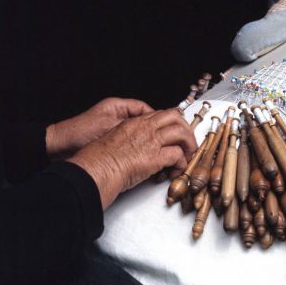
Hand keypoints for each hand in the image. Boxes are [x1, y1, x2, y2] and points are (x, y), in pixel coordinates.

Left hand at [46, 97, 153, 158]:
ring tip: (153, 148)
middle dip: (153, 129)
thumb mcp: (108, 126)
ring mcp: (113, 127)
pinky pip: (129, 142)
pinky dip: (136, 148)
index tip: (166, 127)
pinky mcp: (109, 140)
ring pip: (138, 132)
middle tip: (163, 139)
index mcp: (117, 106)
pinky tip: (140, 155)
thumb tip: (148, 126)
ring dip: (145, 140)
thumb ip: (128, 125)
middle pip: (143, 119)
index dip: (157, 117)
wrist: (60, 146)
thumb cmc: (79, 132)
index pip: (144, 108)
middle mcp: (116, 114)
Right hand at [68, 108, 197, 209]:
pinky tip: (177, 170)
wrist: (97, 167)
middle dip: (186, 129)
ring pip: (181, 132)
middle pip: (176, 117)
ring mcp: (151, 140)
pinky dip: (181, 163)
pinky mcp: (155, 157)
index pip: (161, 114)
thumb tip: (136, 145)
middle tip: (188, 142)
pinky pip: (177, 155)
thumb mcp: (114, 138)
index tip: (177, 131)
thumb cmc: (100, 158)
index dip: (173, 122)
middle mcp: (145, 128)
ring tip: (188, 156)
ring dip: (189, 145)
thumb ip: (128, 137)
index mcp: (135, 122)